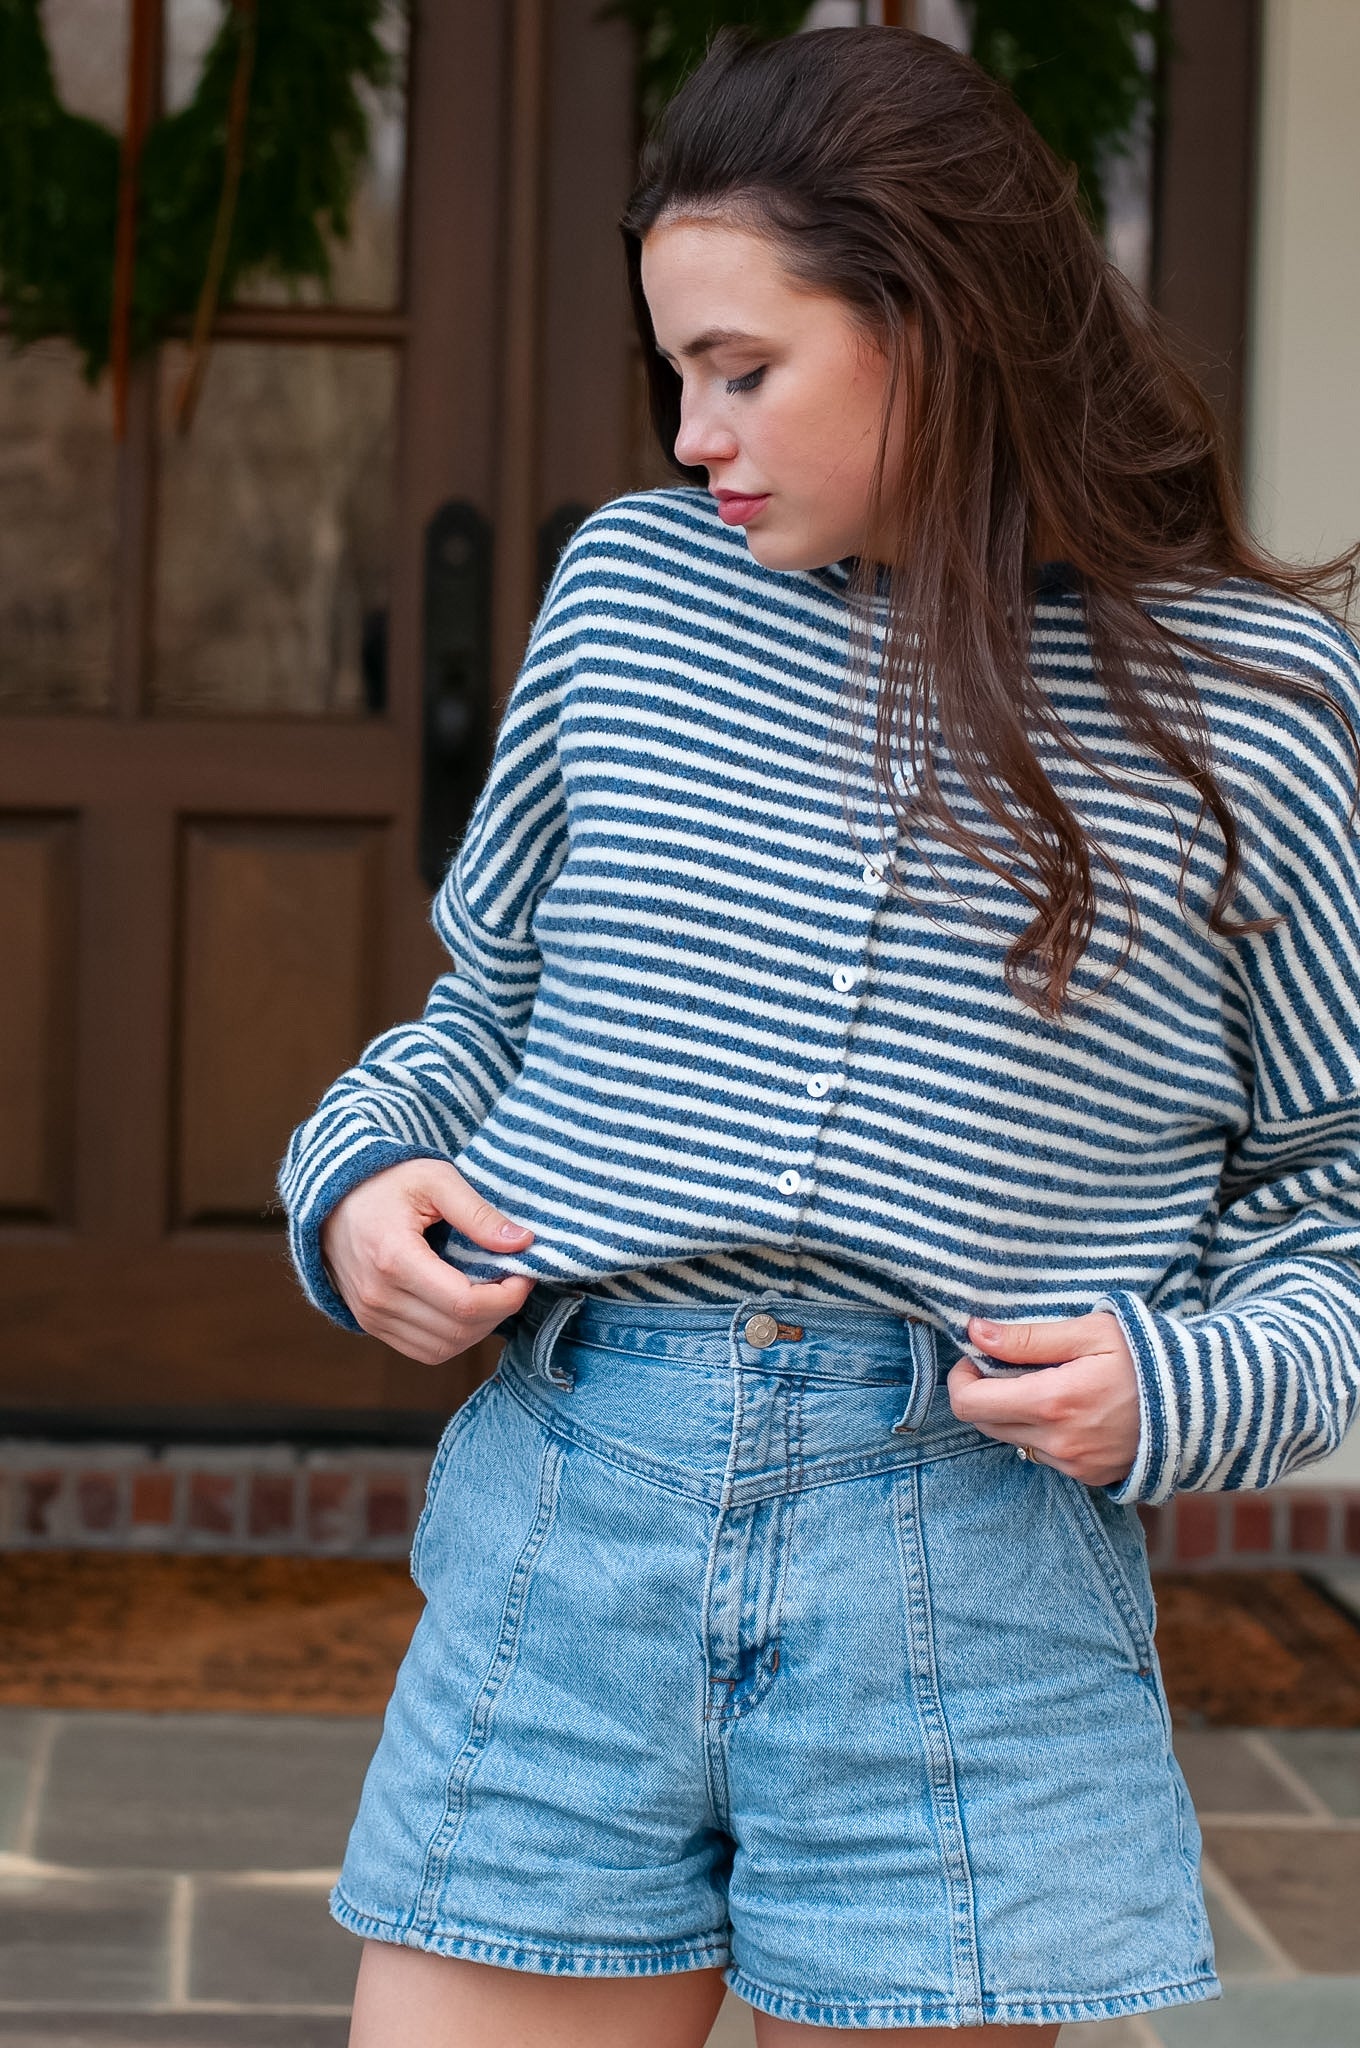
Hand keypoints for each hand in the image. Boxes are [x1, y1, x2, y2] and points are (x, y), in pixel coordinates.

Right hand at [320, 1160, 535, 1364]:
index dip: (506, 1297)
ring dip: (479, 1329)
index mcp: (394, 1258)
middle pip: (458, 1331)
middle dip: (499, 1311)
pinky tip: (467, 1308)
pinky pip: (423, 1351)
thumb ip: (478, 1213)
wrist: (332, 1199)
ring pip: (443, 1348)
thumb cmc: (385, 1183)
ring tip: (492, 1294)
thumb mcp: (435, 1179)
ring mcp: (371, 1315)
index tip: (522, 1274)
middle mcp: (378, 1296)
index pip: (464, 1304)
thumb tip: (522, 1243)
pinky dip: (454, 1338)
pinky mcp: (371, 1324)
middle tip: (513, 1281)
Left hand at [947, 1311, 1140, 1486]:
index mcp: (1052, 1402)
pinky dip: (1040, 1431)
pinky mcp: (1087, 1477)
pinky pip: (1041, 1455)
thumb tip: (975, 1333)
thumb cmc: (1146, 1357)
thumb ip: (1027, 1338)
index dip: (962, 1377)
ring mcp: (1073, 1465)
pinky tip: (1068, 1408)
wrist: (1203, 1403)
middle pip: (984, 1423)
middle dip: (984, 1393)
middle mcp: (1057, 1442)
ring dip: (1012, 1413)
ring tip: (1045, 1384)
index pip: (969, 1402)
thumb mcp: (1089, 1333)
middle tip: (1009, 1365)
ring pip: (1011, 1440)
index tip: (977, 1356)